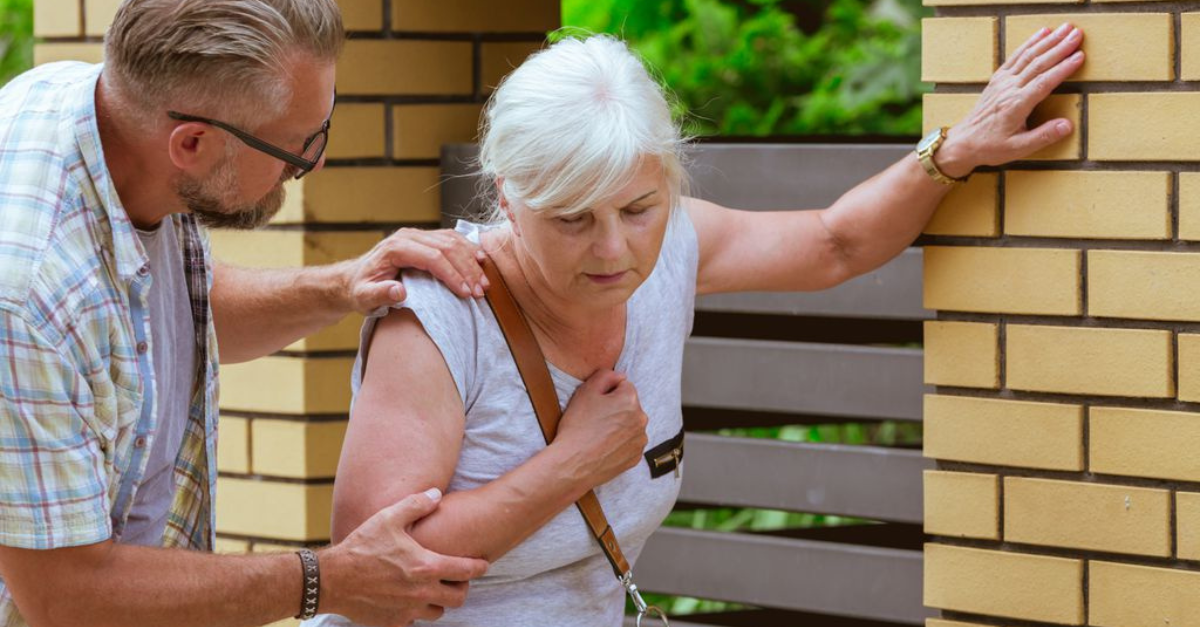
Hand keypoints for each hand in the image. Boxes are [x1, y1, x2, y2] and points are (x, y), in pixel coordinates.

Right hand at [320, 489, 489, 625]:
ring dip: (439, 601)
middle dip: (461, 587)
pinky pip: (414, 621)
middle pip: (458, 598)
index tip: (483, 564)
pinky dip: (415, 611)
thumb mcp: (389, 518)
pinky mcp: (393, 623)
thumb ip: (416, 505)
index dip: (479, 567)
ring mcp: (408, 611)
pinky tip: (408, 598)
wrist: (332, 579)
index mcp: (426, 567)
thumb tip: (437, 494)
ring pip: (438, 612)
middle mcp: (421, 593)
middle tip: (456, 578)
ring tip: (432, 588)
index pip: (466, 571)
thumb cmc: (362, 546)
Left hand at [342, 228, 488, 313]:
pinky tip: (480, 263)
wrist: (355, 278)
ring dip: (471, 261)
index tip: (466, 293)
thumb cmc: (361, 289)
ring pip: (453, 241)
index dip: (452, 275)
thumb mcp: (364, 297)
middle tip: (480, 291)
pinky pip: (452, 239)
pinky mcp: (426, 238)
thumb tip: (399, 291)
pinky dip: (468, 250)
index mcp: (395, 248)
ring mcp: (418, 235)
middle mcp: (408, 236)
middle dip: (467, 270)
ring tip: (483, 283)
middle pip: (447, 247)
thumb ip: (379, 294)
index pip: (433, 257)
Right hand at [555, 370, 648, 488]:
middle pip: (628, 406)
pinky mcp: (636, 457)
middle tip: (594, 420)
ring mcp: (640, 440)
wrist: (573, 464)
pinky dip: (619, 443)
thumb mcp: (585, 391)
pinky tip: (603, 447)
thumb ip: (605, 375)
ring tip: (598, 435)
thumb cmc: (577, 427)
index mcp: (631, 400)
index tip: (594, 404)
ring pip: (629, 425)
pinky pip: (629, 444)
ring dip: (619, 426)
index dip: (606, 393)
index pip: (623, 386)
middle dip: (615, 409)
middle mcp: (641, 419)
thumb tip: (620, 376)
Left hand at [938, 22, 1085, 177]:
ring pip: (1027, 56)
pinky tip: (1042, 33)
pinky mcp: (997, 79)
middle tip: (1078, 34)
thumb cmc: (990, 147)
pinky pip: (1015, 57)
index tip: (1079, 56)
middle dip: (1059, 47)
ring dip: (1048, 41)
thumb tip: (1068, 125)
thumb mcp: (1018, 148)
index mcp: (1016, 105)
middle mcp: (1008, 89)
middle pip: (1037, 63)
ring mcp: (1001, 82)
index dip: (1062, 68)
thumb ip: (1043, 136)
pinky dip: (1029, 43)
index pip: (1043, 82)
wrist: (963, 142)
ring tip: (1066, 28)